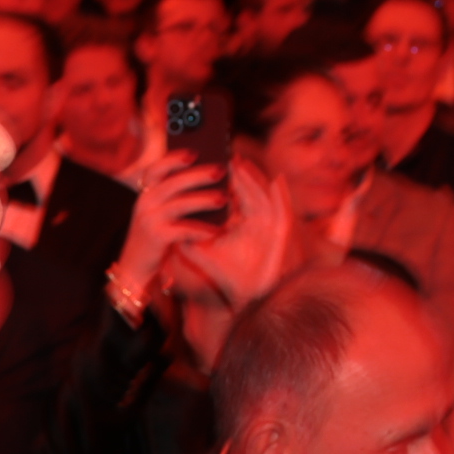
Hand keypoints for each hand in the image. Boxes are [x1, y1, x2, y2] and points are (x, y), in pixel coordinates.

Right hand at [117, 151, 228, 298]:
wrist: (134, 270)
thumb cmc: (154, 239)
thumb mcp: (158, 213)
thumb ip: (173, 197)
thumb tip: (206, 178)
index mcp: (145, 194)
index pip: (156, 168)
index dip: (174, 158)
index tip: (195, 152)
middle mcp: (144, 203)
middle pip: (173, 182)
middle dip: (199, 175)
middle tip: (221, 171)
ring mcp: (148, 220)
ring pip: (180, 203)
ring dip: (204, 199)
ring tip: (224, 198)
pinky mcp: (156, 238)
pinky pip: (183, 229)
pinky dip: (201, 229)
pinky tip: (217, 230)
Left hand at [168, 157, 293, 314]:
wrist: (248, 299)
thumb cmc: (231, 279)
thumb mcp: (207, 256)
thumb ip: (191, 243)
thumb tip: (171, 229)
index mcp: (242, 225)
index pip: (234, 197)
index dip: (225, 181)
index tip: (211, 166)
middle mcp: (258, 223)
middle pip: (249, 192)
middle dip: (239, 173)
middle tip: (226, 154)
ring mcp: (271, 227)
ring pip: (263, 196)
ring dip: (254, 178)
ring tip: (241, 161)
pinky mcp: (282, 233)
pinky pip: (283, 209)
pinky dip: (281, 194)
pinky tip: (276, 180)